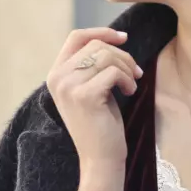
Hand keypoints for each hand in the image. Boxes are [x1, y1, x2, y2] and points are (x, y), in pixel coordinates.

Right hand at [46, 28, 141, 171]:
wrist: (99, 158)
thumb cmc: (100, 124)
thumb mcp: (91, 87)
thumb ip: (92, 64)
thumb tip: (114, 37)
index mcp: (55, 74)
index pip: (76, 36)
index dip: (102, 32)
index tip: (124, 37)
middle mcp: (57, 77)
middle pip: (95, 45)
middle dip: (122, 55)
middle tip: (135, 73)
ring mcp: (68, 86)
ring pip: (106, 56)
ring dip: (127, 68)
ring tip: (132, 84)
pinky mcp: (84, 96)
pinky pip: (113, 72)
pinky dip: (127, 80)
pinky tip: (130, 92)